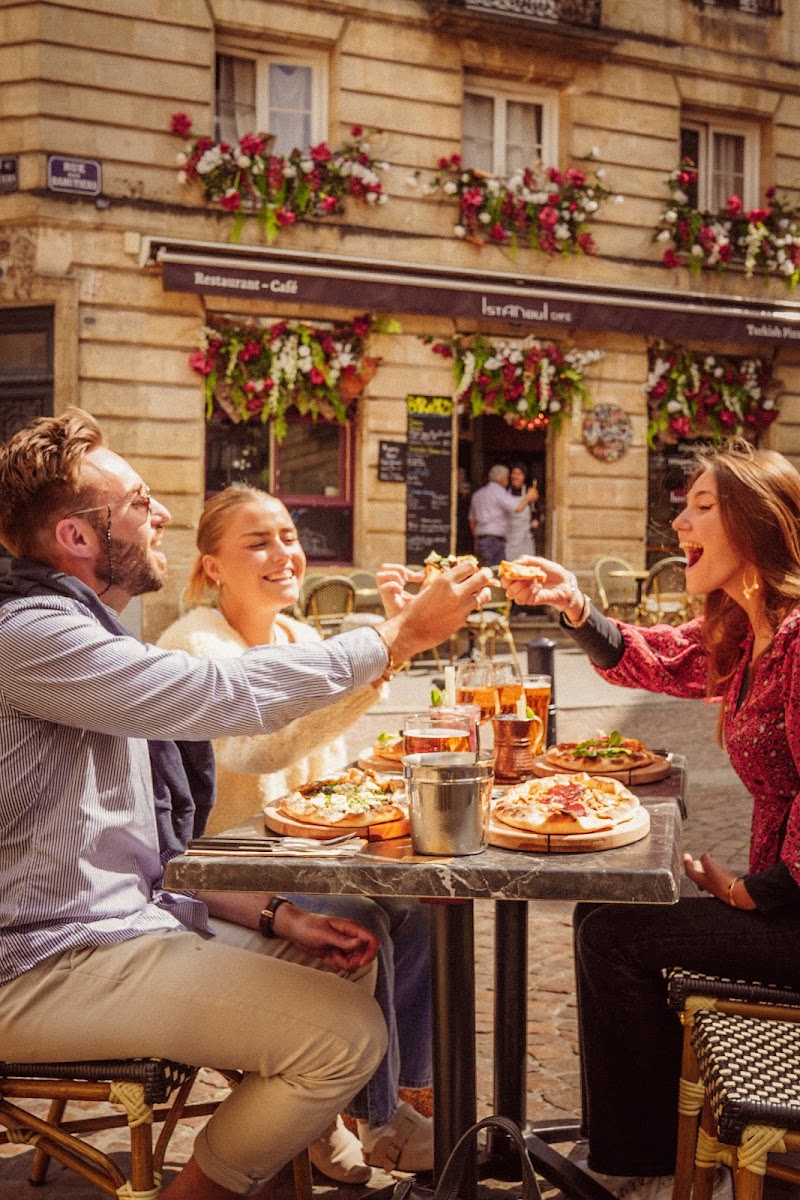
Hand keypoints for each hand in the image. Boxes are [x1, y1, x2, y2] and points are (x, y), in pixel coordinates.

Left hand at [274, 905, 379, 970]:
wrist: (295, 930)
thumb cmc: (308, 927)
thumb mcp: (325, 934)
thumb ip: (343, 940)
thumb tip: (361, 942)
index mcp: (351, 928)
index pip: (371, 940)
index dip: (370, 953)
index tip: (359, 963)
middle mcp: (351, 936)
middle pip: (365, 954)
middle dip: (353, 962)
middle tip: (338, 959)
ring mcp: (344, 945)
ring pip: (354, 961)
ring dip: (343, 964)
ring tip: (331, 956)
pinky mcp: (337, 952)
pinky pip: (344, 964)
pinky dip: (336, 964)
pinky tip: (327, 957)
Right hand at [379, 560, 493, 664]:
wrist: (411, 631)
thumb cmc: (416, 609)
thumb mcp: (428, 589)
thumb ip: (444, 582)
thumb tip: (458, 576)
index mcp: (445, 580)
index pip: (470, 566)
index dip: (472, 567)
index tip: (472, 569)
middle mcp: (456, 592)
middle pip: (482, 578)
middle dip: (486, 575)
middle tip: (486, 575)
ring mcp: (461, 607)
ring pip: (484, 595)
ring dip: (484, 591)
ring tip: (483, 591)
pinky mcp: (462, 620)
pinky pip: (472, 608)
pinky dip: (471, 605)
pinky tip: (465, 605)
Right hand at [502, 556, 576, 610]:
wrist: (565, 581)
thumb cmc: (551, 571)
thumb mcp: (538, 562)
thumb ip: (524, 560)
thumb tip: (513, 564)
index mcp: (519, 576)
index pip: (505, 579)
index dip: (505, 575)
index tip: (512, 571)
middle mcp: (520, 586)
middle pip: (507, 588)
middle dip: (514, 582)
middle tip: (525, 576)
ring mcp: (526, 594)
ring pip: (514, 596)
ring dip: (522, 587)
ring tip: (534, 581)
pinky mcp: (533, 601)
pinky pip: (524, 600)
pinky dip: (530, 592)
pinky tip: (539, 587)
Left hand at [682, 852, 755, 908]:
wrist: (738, 894)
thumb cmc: (722, 880)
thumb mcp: (710, 866)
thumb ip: (705, 859)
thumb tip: (705, 855)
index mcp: (700, 880)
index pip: (689, 871)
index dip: (686, 863)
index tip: (686, 855)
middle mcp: (706, 886)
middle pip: (696, 876)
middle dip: (695, 867)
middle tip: (694, 861)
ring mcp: (715, 888)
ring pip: (706, 879)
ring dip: (704, 871)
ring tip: (706, 865)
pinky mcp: (724, 889)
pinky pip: (715, 881)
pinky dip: (714, 874)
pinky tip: (718, 870)